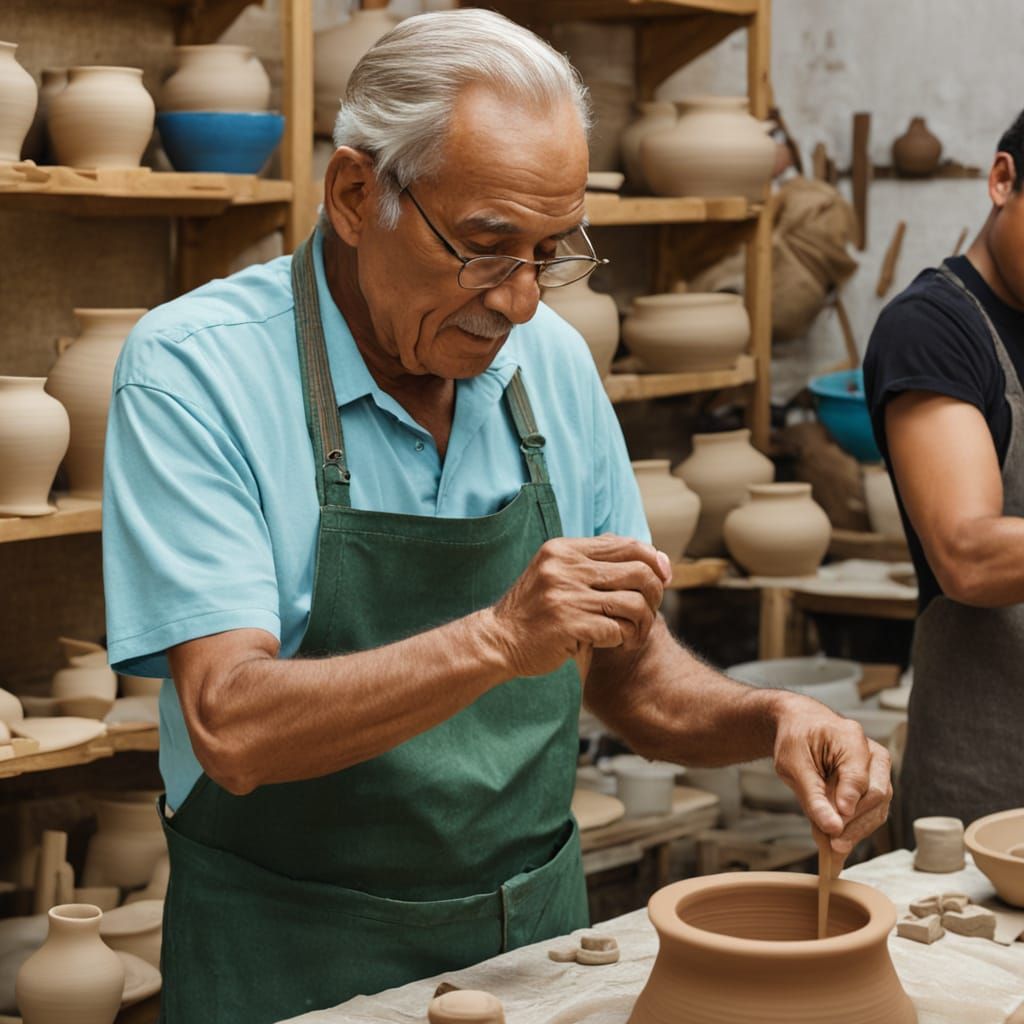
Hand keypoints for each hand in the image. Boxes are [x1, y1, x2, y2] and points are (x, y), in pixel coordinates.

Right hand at [486, 534, 671, 677]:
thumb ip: (591, 563)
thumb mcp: (556, 573)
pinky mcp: (567, 624)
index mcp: (564, 549)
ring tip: (633, 634)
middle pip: (638, 572)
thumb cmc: (534, 611)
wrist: (497, 639)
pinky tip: (615, 644)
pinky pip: (617, 630)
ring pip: (633, 604)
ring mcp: (565, 595)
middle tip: (650, 613)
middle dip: (655, 594)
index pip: (627, 544)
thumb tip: (647, 557)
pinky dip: (623, 639)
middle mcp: (565, 567)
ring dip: (642, 624)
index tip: (664, 578)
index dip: (654, 560)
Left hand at [771, 693, 892, 857]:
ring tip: (833, 847)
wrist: (802, 727)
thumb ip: (813, 797)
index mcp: (850, 738)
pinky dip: (857, 827)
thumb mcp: (793, 765)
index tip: (836, 827)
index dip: (848, 803)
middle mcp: (872, 753)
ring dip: (858, 830)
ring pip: (879, 807)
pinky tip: (840, 841)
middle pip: (876, 794)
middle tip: (832, 844)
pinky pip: (874, 811)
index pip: (857, 776)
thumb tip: (833, 828)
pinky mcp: (876, 784)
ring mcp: (878, 769)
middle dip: (854, 823)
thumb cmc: (797, 740)